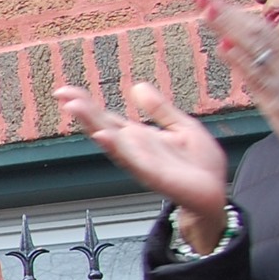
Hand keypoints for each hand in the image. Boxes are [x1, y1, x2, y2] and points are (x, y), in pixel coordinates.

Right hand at [60, 80, 228, 245]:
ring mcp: (141, 162)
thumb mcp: (182, 126)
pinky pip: (132, 160)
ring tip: (74, 108)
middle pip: (102, 126)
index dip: (86, 103)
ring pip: (111, 141)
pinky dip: (116, 147)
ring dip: (92, 124)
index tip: (64, 90)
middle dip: (83, 110)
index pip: (106, 117)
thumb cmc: (198, 165)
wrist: (215, 193)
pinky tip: (102, 136)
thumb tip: (137, 86)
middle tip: (63, 94)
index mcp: (137, 137)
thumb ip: (160, 109)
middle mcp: (133, 149)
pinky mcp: (155, 175)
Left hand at [208, 0, 278, 155]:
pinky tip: (224, 48)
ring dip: (229, 29)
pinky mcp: (278, 103)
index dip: (237, 14)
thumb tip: (231, 46)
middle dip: (228, 14)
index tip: (213, 2)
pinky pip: (257, 78)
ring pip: (255, 48)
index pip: (261, 29)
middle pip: (255, 33)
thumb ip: (266, 64)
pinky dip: (240, 61)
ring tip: (207, 13)